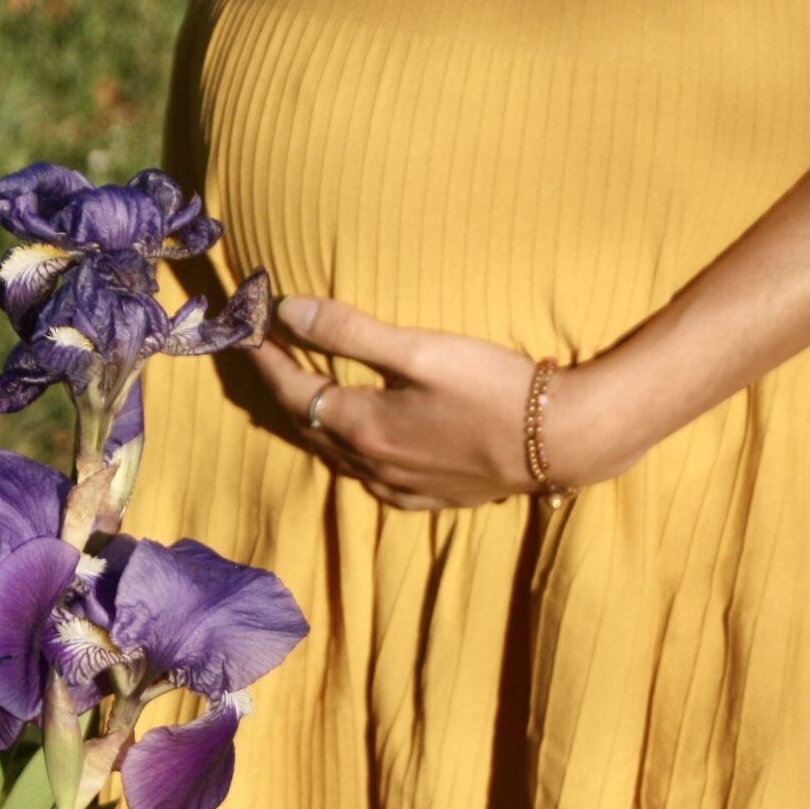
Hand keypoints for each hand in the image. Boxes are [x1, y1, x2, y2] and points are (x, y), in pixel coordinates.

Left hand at [247, 294, 644, 509]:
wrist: (563, 440)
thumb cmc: (493, 387)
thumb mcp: (420, 350)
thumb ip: (350, 331)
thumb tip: (286, 311)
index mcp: (363, 427)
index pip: (294, 391)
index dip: (266, 359)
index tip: (246, 331)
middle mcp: (373, 465)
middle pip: (308, 427)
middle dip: (283, 390)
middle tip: (266, 358)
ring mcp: (403, 487)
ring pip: (339, 457)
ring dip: (316, 424)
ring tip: (306, 395)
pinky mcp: (434, 497)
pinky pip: (375, 481)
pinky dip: (355, 456)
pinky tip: (365, 449)